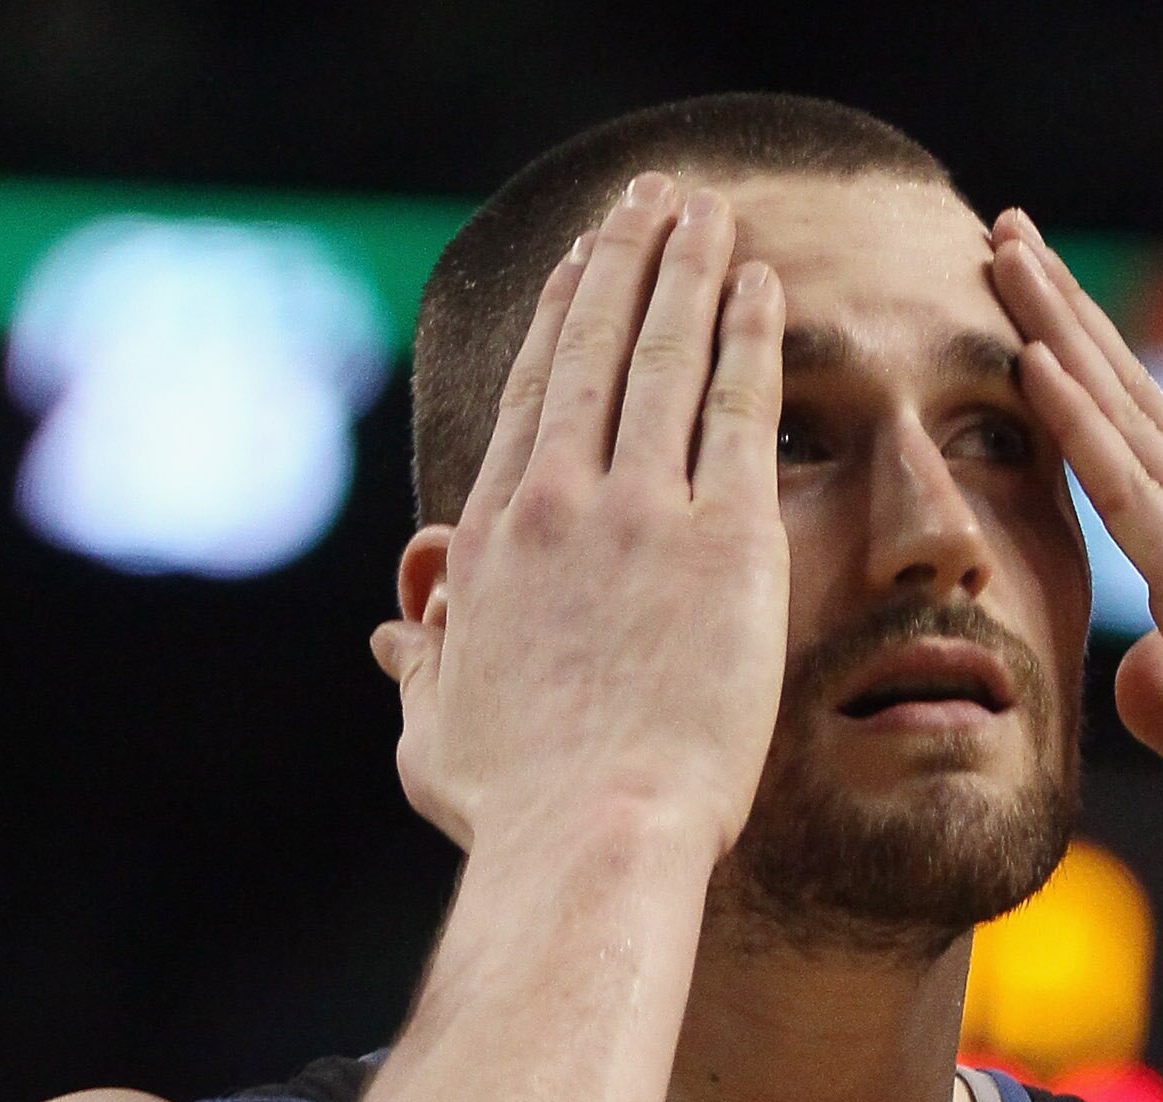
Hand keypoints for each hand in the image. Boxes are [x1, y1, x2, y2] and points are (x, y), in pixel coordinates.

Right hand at [372, 178, 788, 866]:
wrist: (590, 840)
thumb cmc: (516, 816)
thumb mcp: (434, 738)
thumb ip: (421, 670)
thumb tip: (395, 636)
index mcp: (490, 545)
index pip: (531, 404)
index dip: (560, 326)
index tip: (582, 271)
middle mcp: (556, 506)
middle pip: (595, 351)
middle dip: (627, 261)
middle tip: (653, 201)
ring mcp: (639, 515)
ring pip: (666, 356)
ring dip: (691, 271)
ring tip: (712, 212)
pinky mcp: (723, 541)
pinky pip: (740, 409)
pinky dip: (751, 339)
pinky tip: (767, 286)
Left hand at [989, 212, 1162, 930]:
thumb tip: (1135, 660)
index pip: (1146, 463)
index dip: (1084, 387)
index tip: (1025, 317)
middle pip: (1136, 410)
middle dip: (1064, 318)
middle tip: (1004, 230)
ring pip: (1130, 423)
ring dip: (1060, 330)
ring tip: (1003, 246)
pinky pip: (1137, 498)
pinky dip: (1083, 425)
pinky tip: (1036, 361)